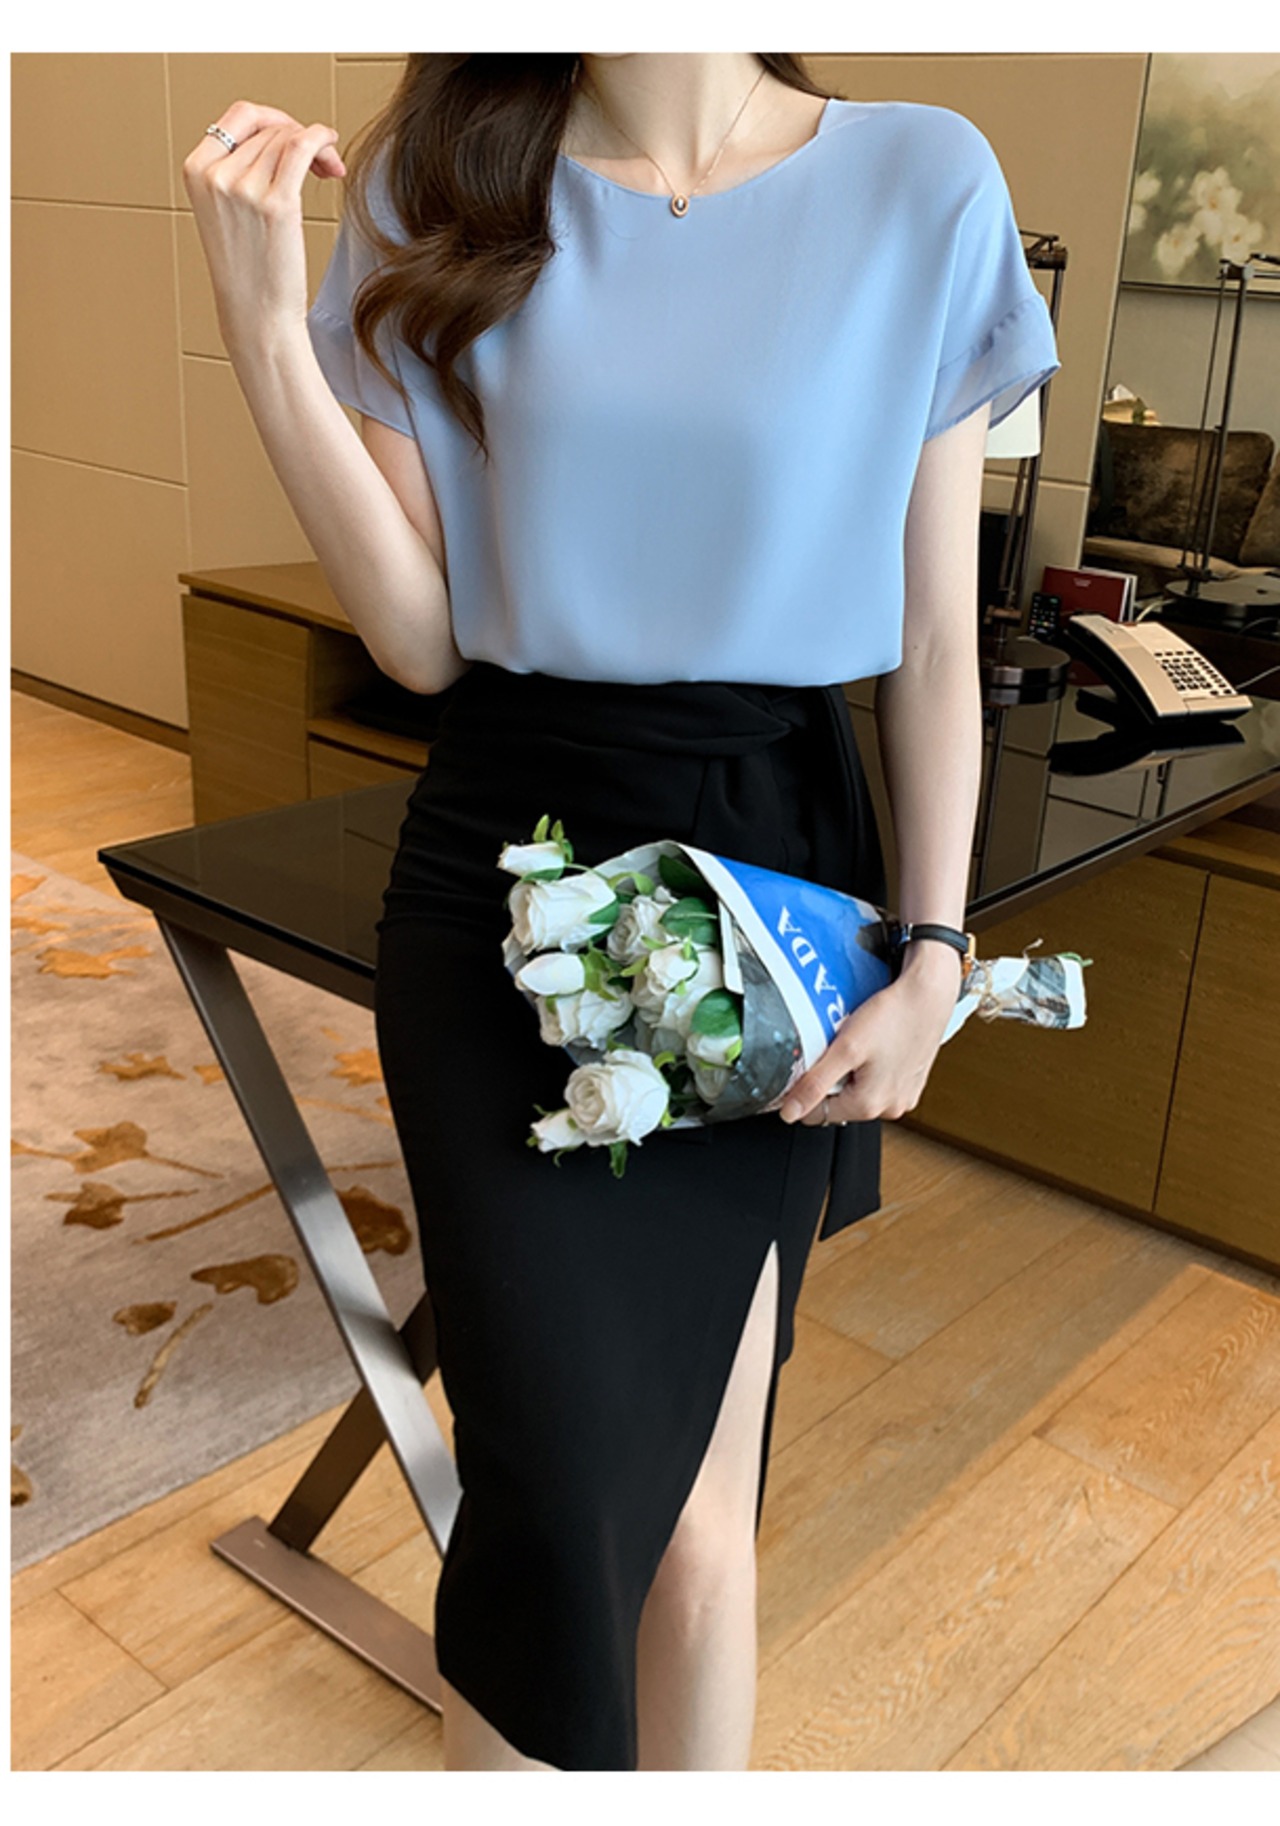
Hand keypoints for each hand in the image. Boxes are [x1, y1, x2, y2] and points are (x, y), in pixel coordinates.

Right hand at [182, 100, 345, 353]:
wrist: (256, 315)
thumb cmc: (248, 270)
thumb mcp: (225, 211)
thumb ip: (237, 170)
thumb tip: (279, 135)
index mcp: (196, 170)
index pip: (239, 117)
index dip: (272, 119)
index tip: (291, 135)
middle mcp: (216, 176)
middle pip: (269, 128)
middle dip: (299, 135)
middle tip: (320, 163)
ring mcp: (244, 188)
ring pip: (288, 138)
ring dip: (317, 146)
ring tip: (329, 170)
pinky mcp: (276, 204)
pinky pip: (303, 147)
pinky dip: (321, 138)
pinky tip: (331, 148)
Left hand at [778, 947, 961, 1125]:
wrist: (928, 995)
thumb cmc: (892, 1017)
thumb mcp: (844, 1049)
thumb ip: (814, 1084)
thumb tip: (789, 1114)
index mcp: (869, 1106)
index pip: (816, 1114)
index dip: (804, 1090)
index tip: (811, 1064)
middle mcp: (889, 1108)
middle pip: (839, 1104)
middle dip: (831, 1079)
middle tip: (839, 1049)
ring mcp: (903, 1098)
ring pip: (858, 1093)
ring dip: (850, 1073)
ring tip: (858, 1045)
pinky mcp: (911, 1084)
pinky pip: (878, 1083)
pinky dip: (870, 1068)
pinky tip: (875, 1046)